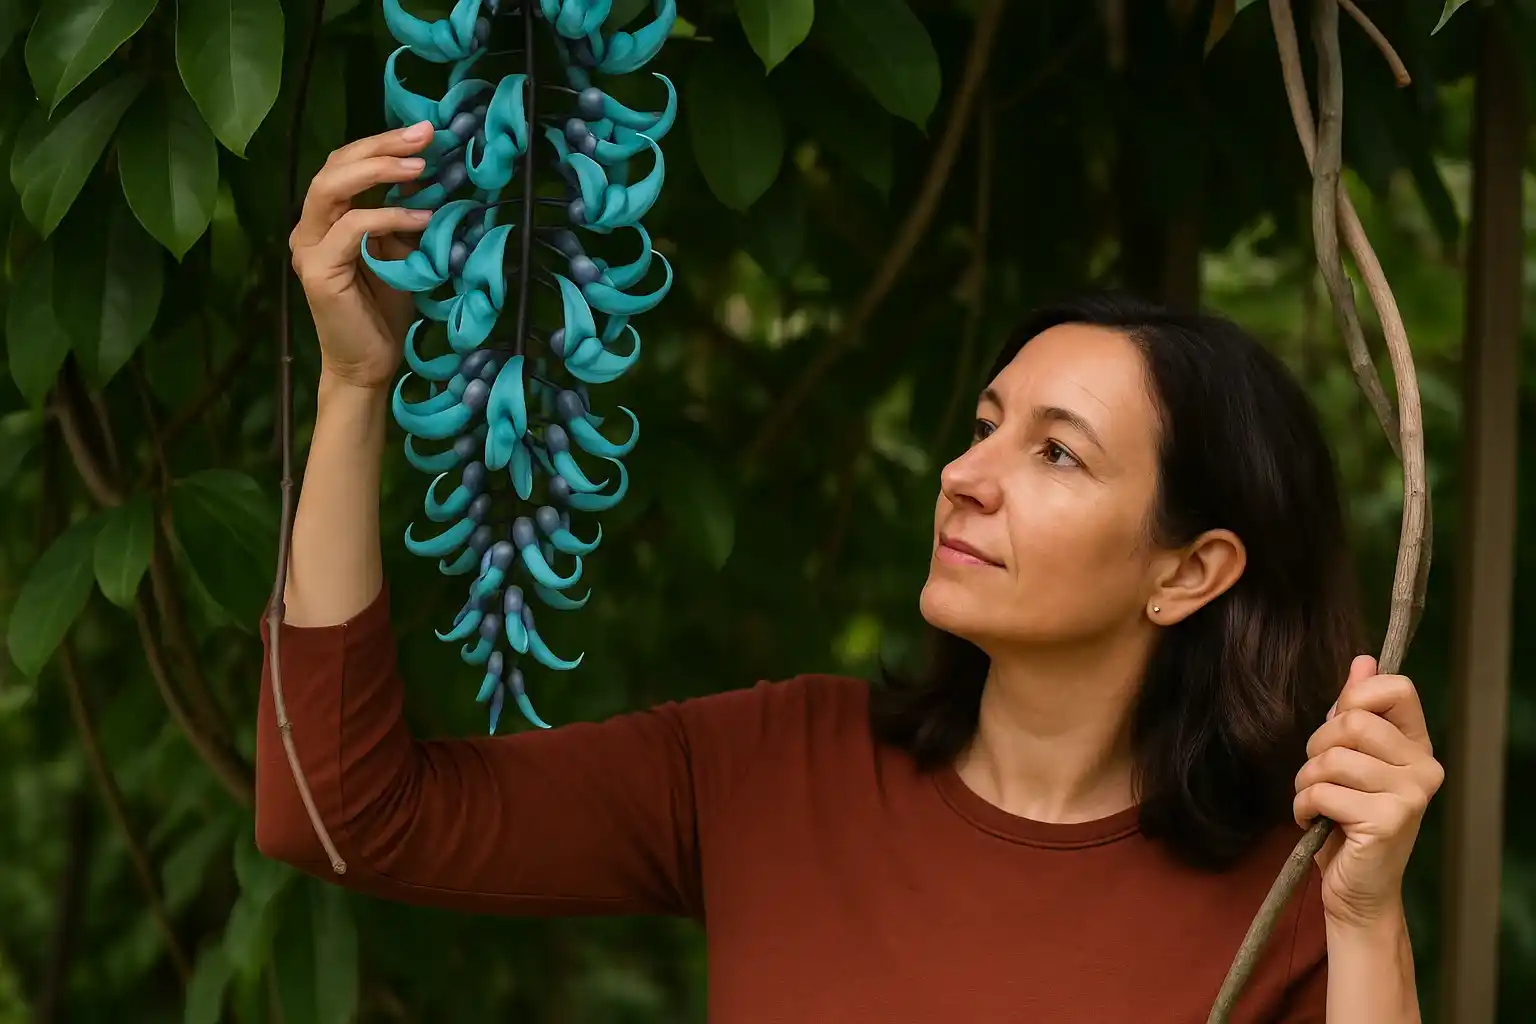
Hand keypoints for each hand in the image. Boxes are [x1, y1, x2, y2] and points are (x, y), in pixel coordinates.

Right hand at [289, 120, 437, 390]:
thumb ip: (402, 214)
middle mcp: (308, 226)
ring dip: (380, 171)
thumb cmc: (384, 309)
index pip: (345, 163)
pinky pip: (352, 229)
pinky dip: (388, 217)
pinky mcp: (317, 270)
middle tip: (424, 134)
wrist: (370, 363)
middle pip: (335, 165)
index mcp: (325, 217)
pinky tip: (421, 218)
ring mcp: (308, 247)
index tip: (425, 130)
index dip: (382, 142)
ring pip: (333, 188)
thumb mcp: (400, 251)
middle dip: (381, 145)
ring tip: (421, 166)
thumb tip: (427, 171)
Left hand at [1294, 655, 1443, 928]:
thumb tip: (1363, 660)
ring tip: (1315, 803)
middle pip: (1352, 720)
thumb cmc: (1347, 819)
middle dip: (1316, 747)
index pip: (1396, 687)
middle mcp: (1424, 768)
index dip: (1354, 697)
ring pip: (1332, 758)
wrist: (1357, 888)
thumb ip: (1356, 711)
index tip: (1338, 728)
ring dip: (1306, 782)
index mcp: (1416, 746)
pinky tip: (1316, 823)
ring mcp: (1411, 795)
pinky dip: (1304, 807)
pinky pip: (1324, 792)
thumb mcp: (1349, 759)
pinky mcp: (1388, 821)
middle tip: (1317, 777)